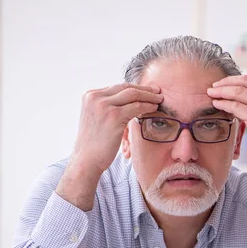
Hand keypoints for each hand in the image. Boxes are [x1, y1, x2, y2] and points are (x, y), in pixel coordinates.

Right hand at [56, 83, 162, 210]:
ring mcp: (104, 105)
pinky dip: (148, 106)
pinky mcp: (114, 116)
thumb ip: (106, 107)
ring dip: (149, 96)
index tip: (147, 90)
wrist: (86, 160)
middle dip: (144, 89)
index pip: (117, 87)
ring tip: (159, 99)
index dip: (134, 88)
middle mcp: (95, 97)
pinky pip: (136, 107)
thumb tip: (125, 102)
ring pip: (133, 94)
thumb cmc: (94, 143)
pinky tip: (154, 109)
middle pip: (125, 87)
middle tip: (158, 91)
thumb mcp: (96, 118)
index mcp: (90, 96)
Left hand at [207, 75, 246, 170]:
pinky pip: (235, 106)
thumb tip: (246, 98)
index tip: (224, 84)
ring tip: (210, 93)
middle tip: (214, 86)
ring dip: (221, 91)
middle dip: (226, 82)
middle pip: (245, 81)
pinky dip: (223, 103)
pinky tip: (216, 104)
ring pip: (238, 92)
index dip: (236, 80)